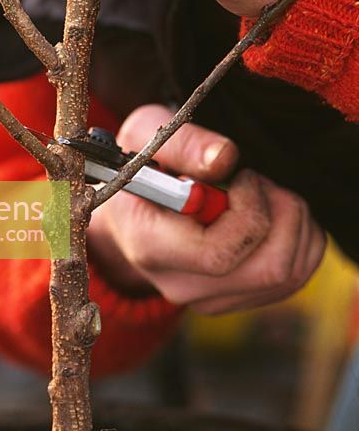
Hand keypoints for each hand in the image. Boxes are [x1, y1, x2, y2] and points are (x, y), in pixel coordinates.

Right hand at [88, 105, 325, 313]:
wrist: (134, 205)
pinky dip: (299, 236)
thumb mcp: (147, 134)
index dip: (248, 208)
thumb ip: (183, 143)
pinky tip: (271, 212)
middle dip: (280, 211)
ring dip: (293, 221)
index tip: (239, 174)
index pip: (220, 254)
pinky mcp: (238, 300)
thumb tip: (224, 159)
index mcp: (150, 245)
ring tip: (261, 192)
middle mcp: (181, 286)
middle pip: (269, 269)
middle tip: (255, 179)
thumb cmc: (143, 165)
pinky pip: (298, 275)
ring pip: (291, 273)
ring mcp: (211, 300)